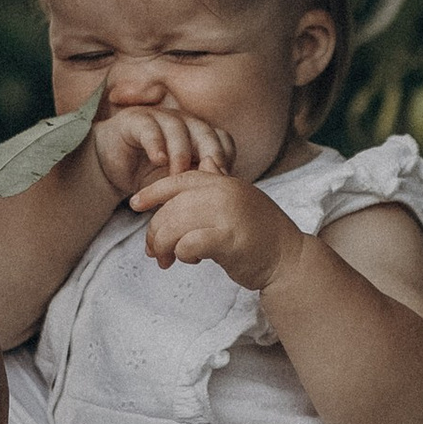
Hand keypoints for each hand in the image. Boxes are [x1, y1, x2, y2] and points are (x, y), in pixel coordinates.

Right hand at [92, 89, 231, 202]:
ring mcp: (159, 119)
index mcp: (198, 136)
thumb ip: (197, 186)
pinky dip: (156, 144)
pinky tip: (158, 160)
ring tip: (178, 174)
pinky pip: (149, 128)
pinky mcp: (136, 121)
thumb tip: (223, 204)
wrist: (111, 169)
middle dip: (211, 152)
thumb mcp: (177, 185)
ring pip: (177, 128)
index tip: (224, 179)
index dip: (225, 157)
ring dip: (180, 152)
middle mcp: (183, 123)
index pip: (222, 139)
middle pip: (205, 131)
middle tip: (210, 175)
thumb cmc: (148, 176)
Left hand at [128, 168, 297, 293]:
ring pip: (174, 226)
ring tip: (169, 260)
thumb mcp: (239, 201)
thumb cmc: (261, 233)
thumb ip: (219, 185)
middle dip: (155, 232)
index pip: (180, 180)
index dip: (153, 191)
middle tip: (154, 252)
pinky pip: (188, 245)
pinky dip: (183, 255)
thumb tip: (206, 163)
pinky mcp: (229, 239)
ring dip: (165, 247)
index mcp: (224, 182)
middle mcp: (224, 192)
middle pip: (171, 208)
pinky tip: (192, 260)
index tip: (134, 203)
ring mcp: (227, 214)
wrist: (288, 259)